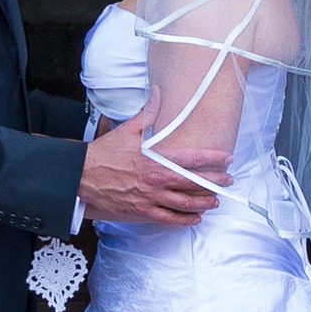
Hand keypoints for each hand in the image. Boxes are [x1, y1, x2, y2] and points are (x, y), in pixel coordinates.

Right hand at [78, 112, 223, 227]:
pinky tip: (195, 218)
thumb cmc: (105, 153)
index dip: (212, 159)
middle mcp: (156, 180)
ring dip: (204, 202)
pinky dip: (185, 220)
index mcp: (154, 159)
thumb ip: (147, 112)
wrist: (82, 176)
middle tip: (228, 181)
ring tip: (215, 200)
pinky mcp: (142, 212)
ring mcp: (150, 198)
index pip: (191, 159)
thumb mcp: (128, 130)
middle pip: (194, 183)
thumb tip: (158, 92)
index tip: (226, 159)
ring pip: (185, 204)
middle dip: (215, 182)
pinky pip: (169, 219)